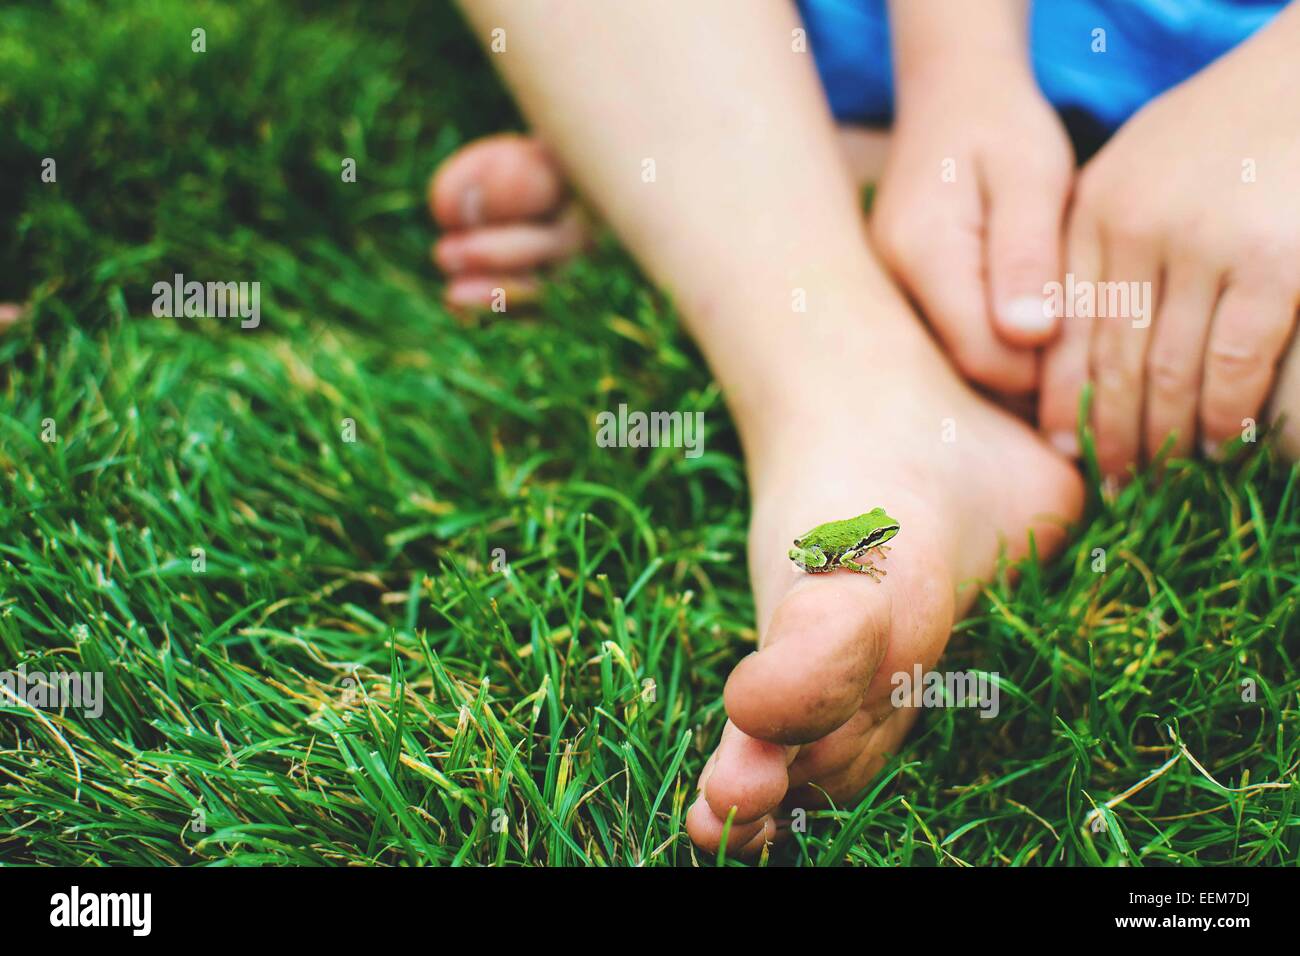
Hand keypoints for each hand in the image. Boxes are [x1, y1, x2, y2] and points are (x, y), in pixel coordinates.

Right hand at [871, 57, 1073, 393]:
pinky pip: (942, 353)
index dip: (1043, 375)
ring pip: (951, 373)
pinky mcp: (895, 304)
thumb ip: (1029, 254)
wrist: (946, 102)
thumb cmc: (1000, 130)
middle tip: (1087, 363)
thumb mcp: (1032, 176)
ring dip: (1007, 372)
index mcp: (925, 258)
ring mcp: (887, 301)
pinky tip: (1022, 332)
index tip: (1096, 357)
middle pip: (962, 377)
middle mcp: (890, 290)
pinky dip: (986, 355)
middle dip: (1026, 384)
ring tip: (1060, 346)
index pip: (984, 359)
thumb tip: (1031, 335)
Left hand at [1039, 15, 1299, 474]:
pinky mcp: (1277, 265)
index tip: (1065, 451)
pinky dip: (1227, 414)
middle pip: (1112, 362)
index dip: (1062, 401)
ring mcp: (1207, 247)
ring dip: (1166, 439)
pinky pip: (1237, 364)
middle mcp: (1138, 231)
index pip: (1067, 329)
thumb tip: (1047, 336)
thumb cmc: (1225, 132)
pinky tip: (1223, 443)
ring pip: (1170, 374)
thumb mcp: (1136, 173)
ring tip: (1166, 476)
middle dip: (1111, 436)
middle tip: (1118, 484)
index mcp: (1096, 213)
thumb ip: (1094, 244)